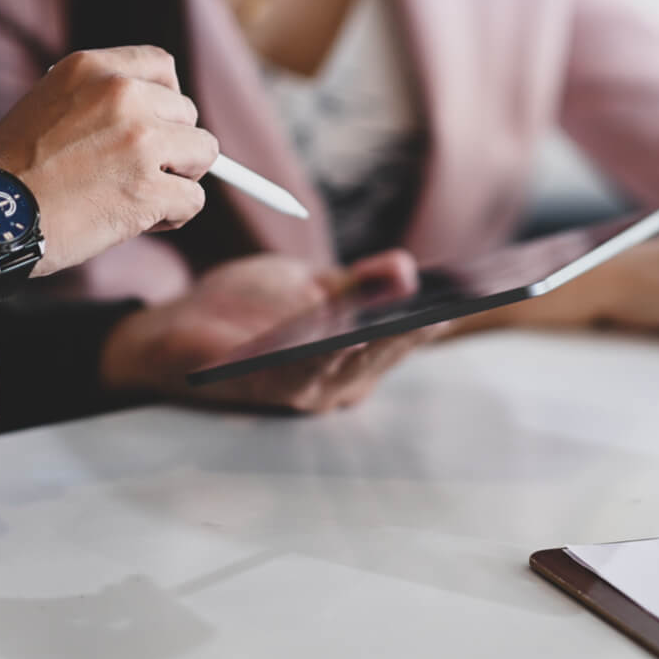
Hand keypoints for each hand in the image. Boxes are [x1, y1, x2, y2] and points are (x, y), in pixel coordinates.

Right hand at [0, 46, 218, 276]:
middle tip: (133, 173)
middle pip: (188, 115)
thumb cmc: (10, 175)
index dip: (165, 102)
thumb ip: (100, 102)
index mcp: (92, 69)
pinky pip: (194, 199)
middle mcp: (121, 94)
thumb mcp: (49, 105)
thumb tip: (157, 119)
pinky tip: (138, 220)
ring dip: (178, 179)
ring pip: (203, 153)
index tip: (150, 127)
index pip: (162, 66)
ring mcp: (139, 140)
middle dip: (170, 147)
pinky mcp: (149, 188)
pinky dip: (174, 215)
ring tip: (136, 195)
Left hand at [99, 250, 443, 411]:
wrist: (176, 327)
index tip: (483, 290)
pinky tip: (345, 330)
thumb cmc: (250, 310)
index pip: (409, 333)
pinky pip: (300, 370)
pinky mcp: (265, 386)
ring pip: (351, 364)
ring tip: (411, 316)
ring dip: (379, 343)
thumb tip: (408, 269)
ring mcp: (305, 390)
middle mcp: (339, 383)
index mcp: (357, 357)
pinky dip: (325, 353)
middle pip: (388, 352)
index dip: (443, 314)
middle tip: (453, 302)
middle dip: (420, 328)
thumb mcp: (313, 286)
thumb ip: (359, 282)